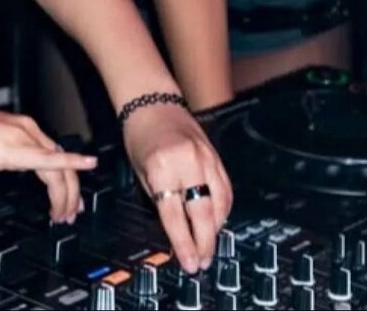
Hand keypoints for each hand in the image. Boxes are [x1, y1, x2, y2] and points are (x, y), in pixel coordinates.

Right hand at [0, 102, 96, 221]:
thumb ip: (5, 151)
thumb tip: (12, 163)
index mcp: (21, 127)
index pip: (54, 153)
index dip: (67, 174)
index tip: (70, 196)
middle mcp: (28, 129)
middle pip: (61, 162)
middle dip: (71, 191)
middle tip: (73, 212)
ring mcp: (25, 137)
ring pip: (59, 167)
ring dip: (66, 193)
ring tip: (65, 214)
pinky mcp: (17, 149)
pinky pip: (51, 159)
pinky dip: (72, 163)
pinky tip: (86, 166)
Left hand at [121, 103, 232, 273]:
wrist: (154, 103)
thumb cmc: (141, 138)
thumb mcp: (142, 173)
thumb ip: (160, 200)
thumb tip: (177, 231)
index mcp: (163, 168)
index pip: (176, 216)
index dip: (184, 244)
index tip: (189, 263)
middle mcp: (188, 162)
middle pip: (203, 211)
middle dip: (205, 241)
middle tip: (202, 261)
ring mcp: (206, 156)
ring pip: (219, 201)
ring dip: (217, 227)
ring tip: (209, 245)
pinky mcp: (215, 154)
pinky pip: (225, 186)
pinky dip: (223, 206)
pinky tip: (218, 219)